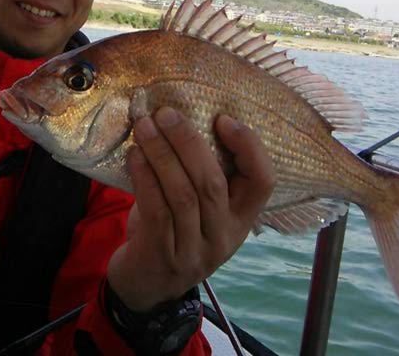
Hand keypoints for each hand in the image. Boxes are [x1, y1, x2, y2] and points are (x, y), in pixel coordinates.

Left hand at [107, 107, 274, 311]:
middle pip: (213, 183)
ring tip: (145, 127)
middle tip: (166, 113)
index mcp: (241, 219)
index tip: (223, 118)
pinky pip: (156, 210)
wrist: (146, 285)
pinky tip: (134, 155)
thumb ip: (201, 173)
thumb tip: (184, 117)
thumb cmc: (173, 230)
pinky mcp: (162, 256)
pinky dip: (145, 178)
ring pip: (183, 195)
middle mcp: (223, 237)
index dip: (249, 147)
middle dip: (189, 142)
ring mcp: (194, 251)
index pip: (263, 182)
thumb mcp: (198, 207)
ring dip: (162, 154)